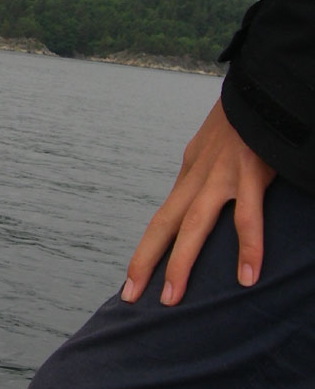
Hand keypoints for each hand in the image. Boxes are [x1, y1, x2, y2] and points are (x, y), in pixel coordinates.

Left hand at [121, 98, 275, 305]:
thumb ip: (205, 177)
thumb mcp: (212, 150)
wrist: (258, 90)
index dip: (147, 249)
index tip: (131, 280)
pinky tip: (247, 276)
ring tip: (172, 298)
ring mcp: (221, 177)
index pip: (162, 218)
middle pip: (164, 225)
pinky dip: (248, 248)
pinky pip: (248, 217)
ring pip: (194, 226)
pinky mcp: (250, 174)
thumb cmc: (241, 122)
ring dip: (181, 263)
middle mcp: (197, 178)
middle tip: (129, 296)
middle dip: (145, 262)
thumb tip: (197, 202)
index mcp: (189, 174)